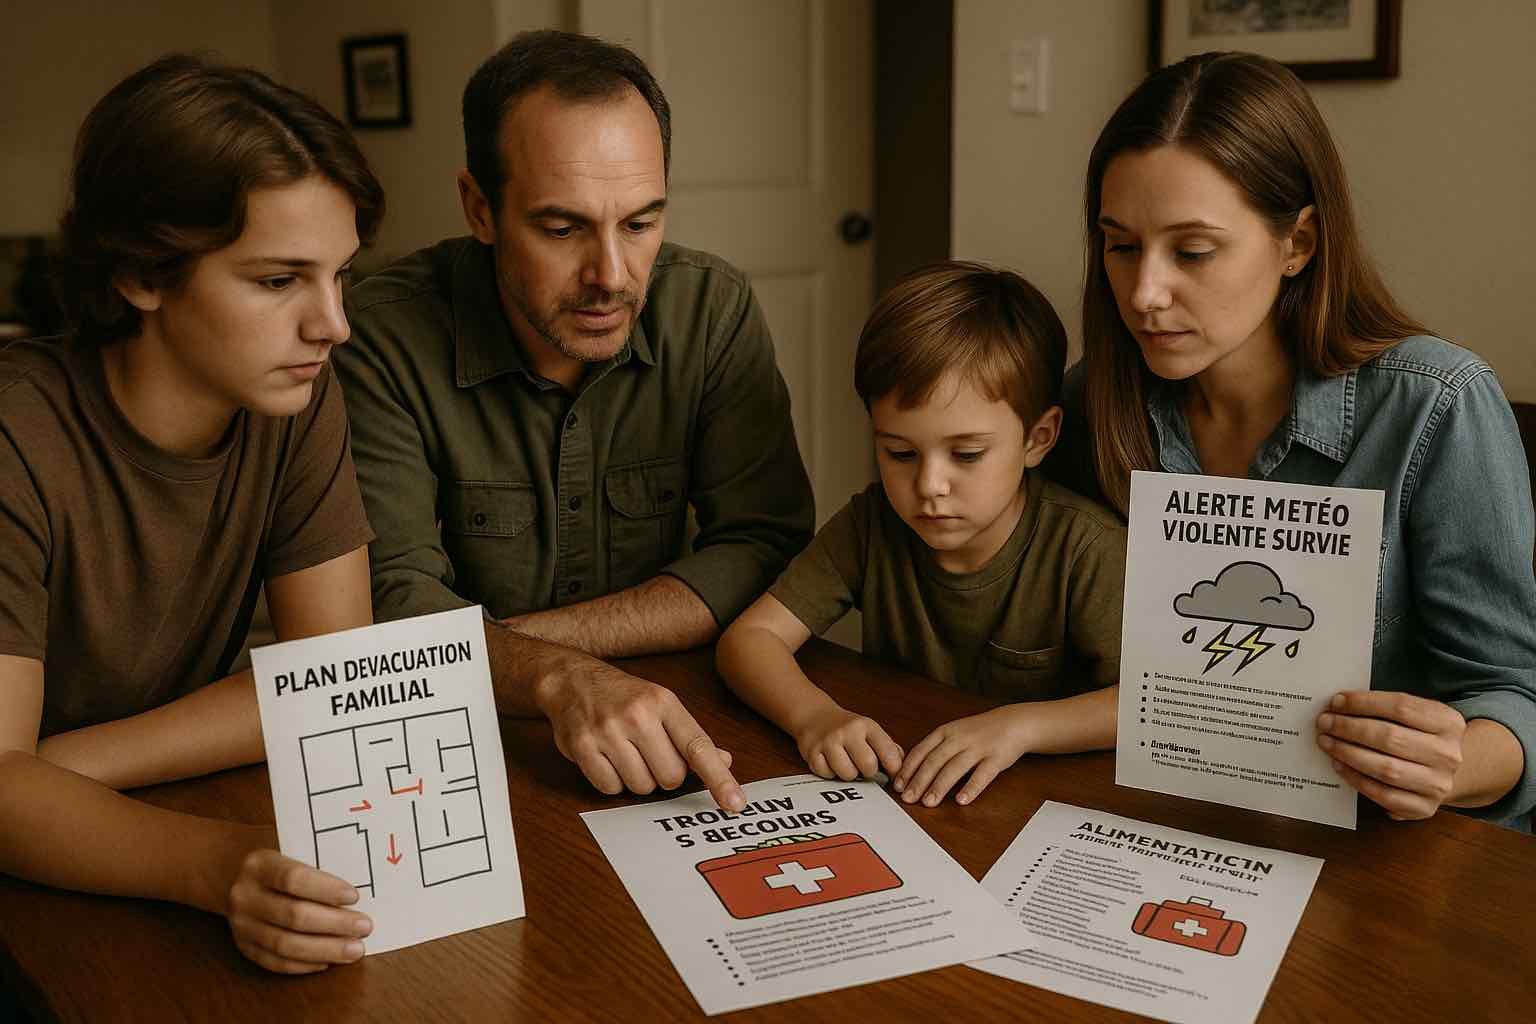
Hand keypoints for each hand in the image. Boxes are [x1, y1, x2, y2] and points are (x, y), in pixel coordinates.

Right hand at [226, 849, 371, 973]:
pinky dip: (305, 965)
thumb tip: (360, 887)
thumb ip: (318, 862)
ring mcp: (241, 925)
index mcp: (259, 864)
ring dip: (325, 950)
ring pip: (285, 944)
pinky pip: (275, 962)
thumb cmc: (278, 860)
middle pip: (293, 915)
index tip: (355, 897)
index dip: (326, 889)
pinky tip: (328, 962)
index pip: (294, 878)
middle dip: (334, 923)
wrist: (232, 876)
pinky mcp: (243, 947)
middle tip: (365, 926)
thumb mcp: (291, 848)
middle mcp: (245, 895)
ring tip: (355, 949)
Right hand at [539, 661, 744, 810]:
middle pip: (671, 777)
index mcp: (663, 702)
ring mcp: (608, 731)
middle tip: (648, 754)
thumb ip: (691, 736)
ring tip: (625, 753)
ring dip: (637, 779)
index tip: (735, 802)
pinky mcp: (583, 747)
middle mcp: (637, 715)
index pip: (698, 747)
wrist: (572, 679)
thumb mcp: (662, 705)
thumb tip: (724, 762)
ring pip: (641, 787)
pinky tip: (606, 758)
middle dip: (663, 774)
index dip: (719, 778)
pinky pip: (610, 788)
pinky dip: (611, 782)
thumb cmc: (623, 697)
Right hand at [793, 704, 901, 781]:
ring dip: (848, 775)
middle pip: (868, 766)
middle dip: (869, 773)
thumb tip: (901, 769)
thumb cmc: (847, 728)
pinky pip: (827, 775)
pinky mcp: (812, 752)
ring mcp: (829, 741)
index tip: (891, 773)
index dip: (894, 769)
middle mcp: (848, 731)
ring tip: (847, 764)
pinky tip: (831, 763)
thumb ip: (889, 748)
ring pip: (848, 774)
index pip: (889, 752)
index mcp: (867, 726)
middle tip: (864, 768)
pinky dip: (830, 774)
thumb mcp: (870, 731)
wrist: (815, 715)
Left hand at [895, 706, 1031, 806]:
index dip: (908, 768)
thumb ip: (934, 748)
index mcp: (945, 732)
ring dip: (940, 786)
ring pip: (955, 768)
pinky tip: (961, 800)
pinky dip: (971, 787)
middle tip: (908, 798)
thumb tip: (909, 771)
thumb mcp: (953, 732)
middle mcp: (959, 738)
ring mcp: (978, 747)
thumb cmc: (978, 732)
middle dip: (919, 781)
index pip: (921, 751)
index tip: (898, 785)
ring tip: (929, 802)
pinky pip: (982, 774)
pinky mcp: (996, 758)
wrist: (1013, 723)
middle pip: (935, 760)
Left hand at [1316, 691, 1465, 820]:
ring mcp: (1437, 784)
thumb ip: (1386, 709)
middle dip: (1350, 728)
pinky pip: (1383, 794)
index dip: (1364, 702)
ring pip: (1386, 768)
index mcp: (1448, 723)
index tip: (1336, 701)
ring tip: (1326, 742)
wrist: (1451, 773)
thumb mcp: (1418, 716)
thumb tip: (1340, 705)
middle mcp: (1447, 754)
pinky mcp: (1424, 807)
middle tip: (1325, 723)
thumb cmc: (1421, 737)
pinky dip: (1356, 779)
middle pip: (1390, 737)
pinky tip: (1339, 765)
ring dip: (1349, 753)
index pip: (1401, 707)